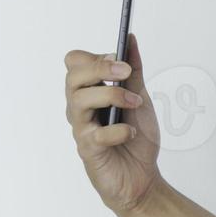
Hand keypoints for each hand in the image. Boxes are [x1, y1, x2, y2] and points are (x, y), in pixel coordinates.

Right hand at [64, 32, 164, 215]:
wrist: (143, 178)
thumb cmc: (136, 139)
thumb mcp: (140, 98)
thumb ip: (134, 71)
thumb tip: (130, 39)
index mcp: (89, 92)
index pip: (74, 62)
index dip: (96, 57)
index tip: (121, 62)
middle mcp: (79, 108)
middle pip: (72, 76)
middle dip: (102, 68)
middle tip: (127, 74)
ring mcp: (82, 129)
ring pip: (79, 100)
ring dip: (112, 96)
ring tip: (135, 104)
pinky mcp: (89, 151)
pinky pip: (97, 134)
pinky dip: (119, 130)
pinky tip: (131, 132)